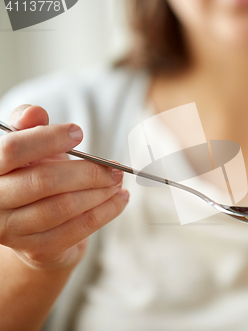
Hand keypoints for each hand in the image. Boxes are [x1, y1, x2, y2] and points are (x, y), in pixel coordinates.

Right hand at [0, 105, 128, 269]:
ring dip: (100, 192)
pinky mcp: (36, 249)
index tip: (78, 133)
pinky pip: (78, 229)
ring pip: (63, 207)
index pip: (12, 150)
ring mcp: (11, 230)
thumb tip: (35, 113)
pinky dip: (106, 212)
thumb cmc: (34, 176)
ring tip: (118, 182)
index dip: (48, 139)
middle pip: (44, 181)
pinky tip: (120, 199)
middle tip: (114, 167)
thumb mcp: (30, 148)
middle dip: (87, 171)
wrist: (33, 225)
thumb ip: (29, 126)